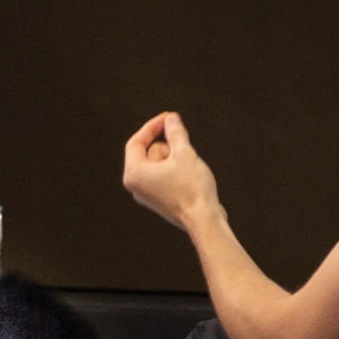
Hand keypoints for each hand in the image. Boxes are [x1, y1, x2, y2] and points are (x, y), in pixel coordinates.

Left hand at [118, 112, 221, 233]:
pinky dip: (177, 171)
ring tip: (189, 169)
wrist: (204, 220)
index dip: (153, 126)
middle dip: (169, 147)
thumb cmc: (192, 189)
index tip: (168, 118)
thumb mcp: (184, 152)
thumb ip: (175, 132)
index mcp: (134, 173)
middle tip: (185, 150)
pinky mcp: (160, 200)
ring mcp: (147, 194)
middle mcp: (136, 186)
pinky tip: (190, 178)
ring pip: (160, 164)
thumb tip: (171, 119)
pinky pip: (165, 176)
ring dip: (175, 159)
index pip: (137, 141)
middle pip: (150, 152)